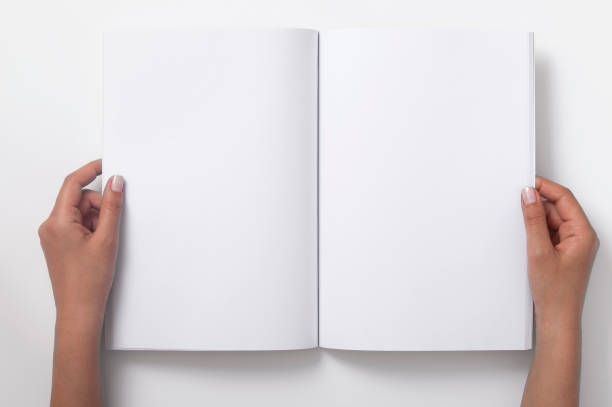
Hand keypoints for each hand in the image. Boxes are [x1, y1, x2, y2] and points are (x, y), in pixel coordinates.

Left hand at [39, 160, 123, 406]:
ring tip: (105, 242)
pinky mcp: (60, 244)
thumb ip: (112, 207)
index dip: (91, 170)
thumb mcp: (107, 239)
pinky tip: (100, 245)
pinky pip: (78, 224)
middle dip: (99, 206)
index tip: (106, 164)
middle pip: (79, 199)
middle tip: (111, 226)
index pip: (73, 184)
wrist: (80, 311)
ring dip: (97, 219)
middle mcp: (51, 227)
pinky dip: (93, 229)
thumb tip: (116, 183)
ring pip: (81, 212)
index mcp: (57, 222)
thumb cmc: (88, 282)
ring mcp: (54, 236)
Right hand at [521, 176, 598, 406]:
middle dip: (538, 204)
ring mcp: (573, 245)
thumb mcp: (538, 251)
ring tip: (522, 227)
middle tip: (518, 202)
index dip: (545, 187)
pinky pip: (550, 233)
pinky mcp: (563, 252)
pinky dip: (537, 231)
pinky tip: (526, 238)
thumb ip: (533, 220)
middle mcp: (581, 237)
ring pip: (553, 220)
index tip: (526, 183)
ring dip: (536, 219)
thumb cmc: (556, 293)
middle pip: (559, 208)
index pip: (564, 198)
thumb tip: (529, 196)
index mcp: (583, 233)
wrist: (557, 318)